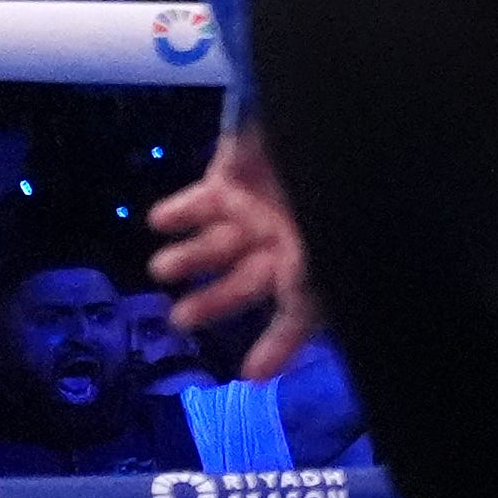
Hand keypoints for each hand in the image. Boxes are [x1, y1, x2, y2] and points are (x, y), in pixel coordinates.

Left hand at [149, 126, 324, 378]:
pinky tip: (160, 222)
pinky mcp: (232, 175)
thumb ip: (299, 309)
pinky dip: (176, 214)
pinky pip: (198, 203)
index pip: (299, 310)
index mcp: (315, 261)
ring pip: (215, 244)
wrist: (328, 123)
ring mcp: (257, 208)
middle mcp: (285, 239)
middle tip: (180, 320)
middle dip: (214, 301)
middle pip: (245, 280)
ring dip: (188, 259)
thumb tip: (264, 368)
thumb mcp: (324, 258)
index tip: (251, 374)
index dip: (279, 344)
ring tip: (162, 269)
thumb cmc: (337, 192)